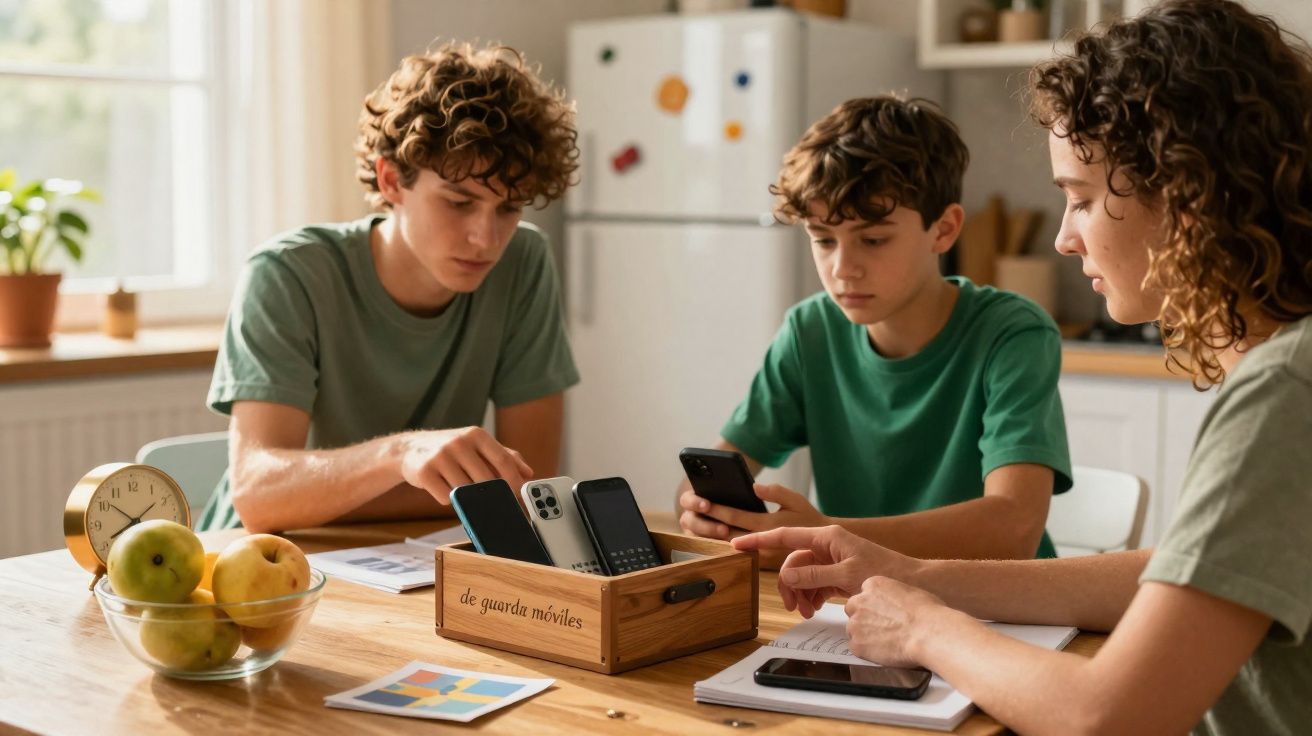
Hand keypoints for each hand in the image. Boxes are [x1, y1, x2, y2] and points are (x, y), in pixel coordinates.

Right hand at [398, 427, 533, 503]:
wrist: (411, 448)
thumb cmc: (452, 449)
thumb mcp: (478, 445)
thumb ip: (505, 456)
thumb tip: (528, 473)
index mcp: (477, 434)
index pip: (503, 460)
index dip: (515, 481)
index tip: (521, 497)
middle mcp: (459, 442)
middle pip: (486, 480)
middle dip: (493, 495)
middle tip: (496, 505)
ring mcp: (440, 456)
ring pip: (466, 491)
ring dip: (467, 497)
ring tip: (460, 487)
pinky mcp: (424, 472)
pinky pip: (446, 497)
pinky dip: (448, 499)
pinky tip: (443, 487)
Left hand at [678, 483, 828, 539]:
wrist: (822, 544)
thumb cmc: (808, 517)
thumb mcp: (795, 499)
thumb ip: (775, 491)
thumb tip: (753, 487)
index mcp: (768, 524)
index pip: (736, 516)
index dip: (718, 509)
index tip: (703, 502)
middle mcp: (762, 541)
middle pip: (727, 532)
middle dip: (708, 524)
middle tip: (691, 515)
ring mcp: (761, 553)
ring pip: (730, 545)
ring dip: (712, 536)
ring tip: (695, 526)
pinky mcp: (763, 562)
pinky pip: (738, 554)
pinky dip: (723, 546)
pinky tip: (711, 537)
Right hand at [732, 525, 916, 617]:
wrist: (909, 582)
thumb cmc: (883, 572)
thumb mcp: (846, 575)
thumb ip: (815, 575)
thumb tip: (788, 577)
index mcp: (827, 537)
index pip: (785, 536)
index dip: (760, 541)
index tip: (738, 544)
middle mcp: (826, 545)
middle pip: (793, 562)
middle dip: (789, 585)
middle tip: (791, 606)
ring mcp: (831, 559)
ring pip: (803, 575)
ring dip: (800, 594)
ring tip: (807, 612)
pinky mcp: (837, 573)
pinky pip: (814, 583)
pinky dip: (811, 596)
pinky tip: (815, 607)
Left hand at [844, 576, 949, 666]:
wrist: (929, 633)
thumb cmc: (928, 613)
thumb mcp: (911, 592)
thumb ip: (894, 596)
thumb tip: (896, 604)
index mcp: (873, 585)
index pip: (864, 595)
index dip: (874, 606)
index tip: (883, 614)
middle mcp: (859, 602)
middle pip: (854, 610)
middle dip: (864, 619)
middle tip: (882, 628)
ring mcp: (856, 624)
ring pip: (853, 630)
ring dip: (865, 636)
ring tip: (887, 642)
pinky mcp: (857, 644)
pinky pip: (857, 648)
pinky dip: (867, 652)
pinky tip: (884, 652)